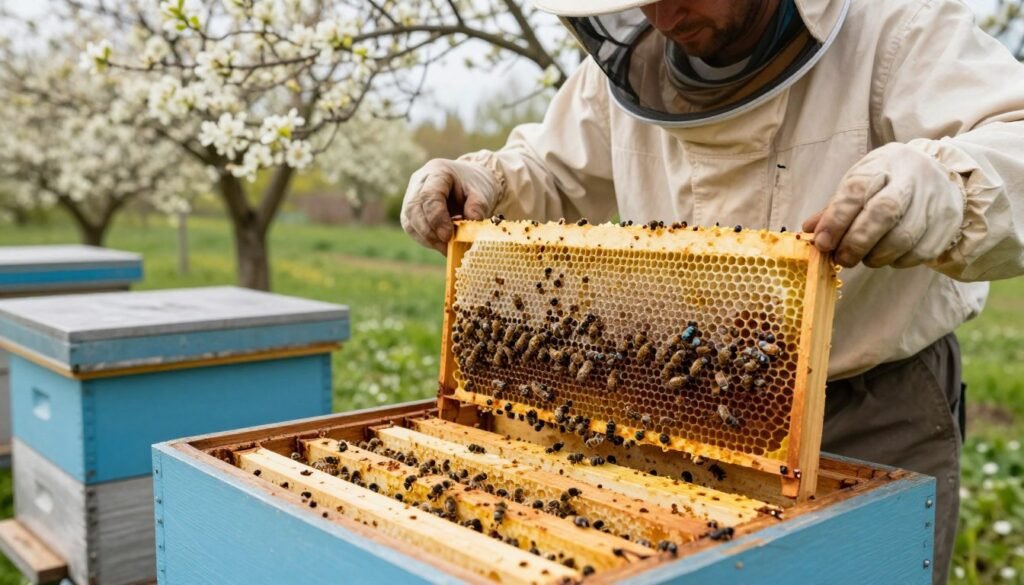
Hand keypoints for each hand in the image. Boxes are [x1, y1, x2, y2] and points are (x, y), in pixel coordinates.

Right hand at [400, 159, 499, 253]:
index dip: (436, 218)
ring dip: (427, 238)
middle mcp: (419, 181)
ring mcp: (411, 195)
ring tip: (446, 248)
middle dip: (429, 231)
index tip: (448, 236)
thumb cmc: (474, 186)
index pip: (429, 195)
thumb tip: (470, 229)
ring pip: (409, 220)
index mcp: (437, 171)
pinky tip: (441, 245)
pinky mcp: (410, 211)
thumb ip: (477, 207)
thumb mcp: (482, 193)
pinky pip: (412, 228)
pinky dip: (425, 239)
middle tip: (447, 246)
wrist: (468, 183)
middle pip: (413, 208)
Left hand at [803, 142, 964, 268]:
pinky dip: (898, 261)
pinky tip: (889, 256)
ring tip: (865, 258)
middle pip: (884, 212)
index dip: (837, 219)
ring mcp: (933, 201)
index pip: (857, 190)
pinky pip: (920, 252)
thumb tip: (809, 229)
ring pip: (904, 237)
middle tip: (842, 258)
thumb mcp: (860, 183)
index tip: (822, 242)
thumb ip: (835, 207)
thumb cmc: (888, 181)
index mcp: (882, 164)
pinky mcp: (947, 223)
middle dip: (857, 242)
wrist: (940, 174)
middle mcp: (911, 179)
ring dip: (877, 256)